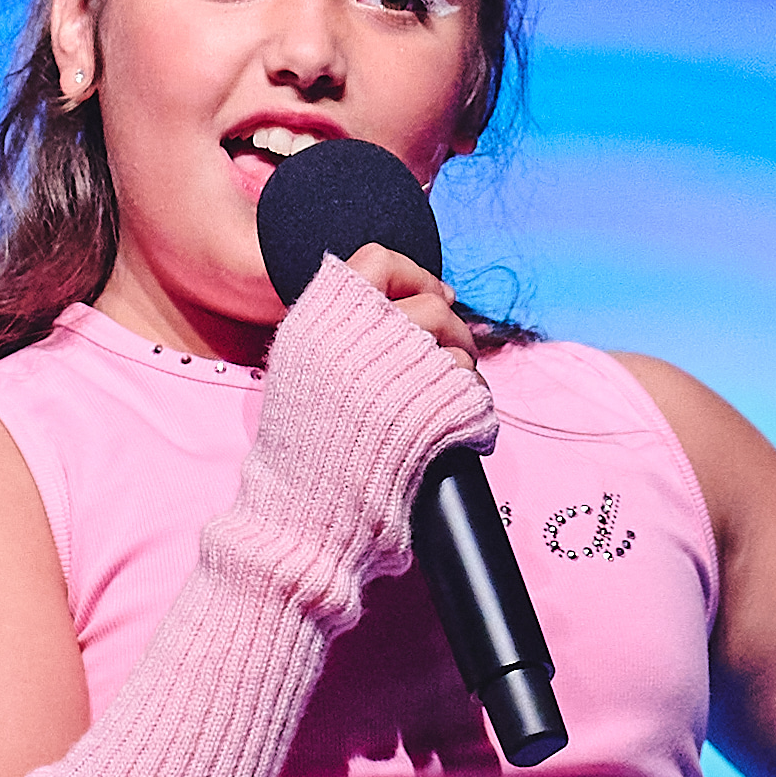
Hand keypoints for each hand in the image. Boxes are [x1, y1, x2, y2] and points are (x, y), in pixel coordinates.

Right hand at [239, 247, 500, 592]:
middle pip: (431, 305)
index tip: (435, 294)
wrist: (300, 517)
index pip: (378, 259)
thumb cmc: (300, 456)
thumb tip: (401, 304)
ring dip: (464, 371)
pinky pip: (473, 391)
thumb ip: (336, 332)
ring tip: (452, 399)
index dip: (415, 273)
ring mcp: (396, 370)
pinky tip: (463, 429)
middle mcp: (356, 336)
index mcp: (318, 320)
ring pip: (457, 347)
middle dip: (452, 330)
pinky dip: (476, 410)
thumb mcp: (300, 372)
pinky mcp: (431, 408)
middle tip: (454, 354)